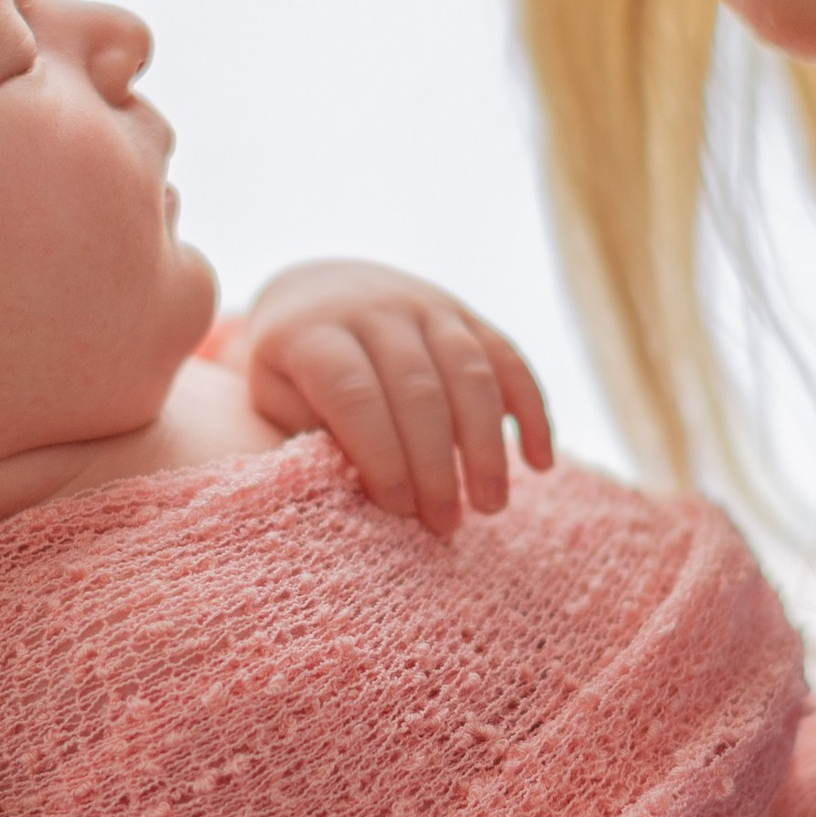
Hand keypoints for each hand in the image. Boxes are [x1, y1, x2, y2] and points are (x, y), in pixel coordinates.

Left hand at [242, 258, 554, 532]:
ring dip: (486, 445)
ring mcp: (427, 306)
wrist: (319, 291)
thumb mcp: (275, 400)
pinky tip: (540, 463)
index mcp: (315, 334)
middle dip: (436, 463)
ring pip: (470, 373)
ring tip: (490, 506)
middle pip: (419, 389)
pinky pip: (509, 359)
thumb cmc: (294, 371)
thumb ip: (309, 439)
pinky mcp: (467, 314)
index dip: (382, 454)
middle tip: (445, 524)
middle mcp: (375, 310)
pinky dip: (531, 411)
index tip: (399, 510)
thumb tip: (355, 496)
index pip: (355, 394)